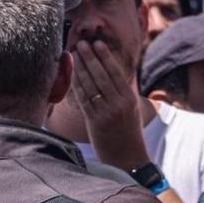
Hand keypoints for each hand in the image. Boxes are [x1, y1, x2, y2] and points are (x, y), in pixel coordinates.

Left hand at [70, 39, 148, 170]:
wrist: (128, 159)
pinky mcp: (95, 121)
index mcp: (129, 98)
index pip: (115, 72)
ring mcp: (107, 112)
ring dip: (81, 68)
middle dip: (91, 58)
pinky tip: (72, 75)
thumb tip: (112, 75)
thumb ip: (122, 93)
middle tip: (81, 43)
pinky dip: (77, 85)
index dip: (105, 57)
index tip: (97, 43)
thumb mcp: (131, 110)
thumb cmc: (128, 133)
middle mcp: (119, 103)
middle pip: (102, 75)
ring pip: (91, 85)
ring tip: (74, 54)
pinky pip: (84, 99)